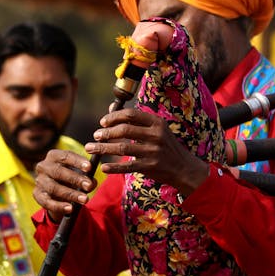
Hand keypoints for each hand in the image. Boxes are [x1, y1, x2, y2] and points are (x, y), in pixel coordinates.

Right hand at [34, 149, 96, 221]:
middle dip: (75, 179)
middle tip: (89, 186)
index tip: (90, 167)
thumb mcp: (80, 173)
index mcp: (54, 156)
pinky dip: (58, 206)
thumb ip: (87, 176)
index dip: (77, 161)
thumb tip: (92, 183)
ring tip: (84, 199)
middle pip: (58, 172)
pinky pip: (46, 201)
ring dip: (70, 194)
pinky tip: (70, 209)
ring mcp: (39, 180)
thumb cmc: (72, 175)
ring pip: (53, 187)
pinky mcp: (37, 194)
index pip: (65, 156)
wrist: (59, 189)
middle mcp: (44, 166)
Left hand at [84, 109, 209, 195]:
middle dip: (106, 132)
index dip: (114, 117)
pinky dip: (114, 167)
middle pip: (125, 130)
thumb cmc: (165, 146)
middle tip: (95, 135)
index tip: (102, 122)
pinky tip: (103, 168)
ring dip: (103, 148)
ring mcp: (154, 151)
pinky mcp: (151, 166)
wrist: (184, 167)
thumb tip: (110, 107)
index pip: (131, 114)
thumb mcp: (155, 129)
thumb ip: (134, 119)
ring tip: (90, 148)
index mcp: (157, 123)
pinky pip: (128, 166)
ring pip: (122, 148)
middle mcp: (156, 135)